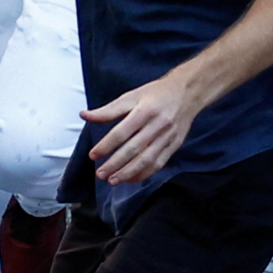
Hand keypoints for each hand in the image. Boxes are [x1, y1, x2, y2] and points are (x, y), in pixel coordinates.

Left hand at [82, 73, 199, 183]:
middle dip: (115, 164)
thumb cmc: (156, 93)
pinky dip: (145, 173)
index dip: (106, 145)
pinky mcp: (174, 145)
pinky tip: (131, 178)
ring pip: (147, 160)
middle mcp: (157, 125)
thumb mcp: (131, 96)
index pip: (121, 132)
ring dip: (129, 173)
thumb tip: (84, 115)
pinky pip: (159, 163)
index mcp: (144, 111)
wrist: (187, 93)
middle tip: (100, 174)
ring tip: (113, 180)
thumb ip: (108, 110)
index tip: (93, 155)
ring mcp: (167, 137)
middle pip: (133, 149)